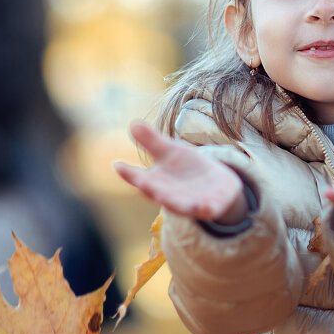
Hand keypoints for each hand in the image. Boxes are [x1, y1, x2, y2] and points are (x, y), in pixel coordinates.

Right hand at [113, 121, 245, 221]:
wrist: (216, 185)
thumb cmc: (186, 168)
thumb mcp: (170, 152)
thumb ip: (152, 141)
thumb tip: (132, 123)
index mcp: (156, 182)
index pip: (138, 178)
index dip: (128, 173)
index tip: (118, 165)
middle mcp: (169, 196)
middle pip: (157, 193)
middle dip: (150, 189)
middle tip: (142, 183)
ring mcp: (189, 203)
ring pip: (179, 206)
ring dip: (174, 203)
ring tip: (164, 199)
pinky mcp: (210, 207)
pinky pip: (207, 210)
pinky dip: (205, 209)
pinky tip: (206, 207)